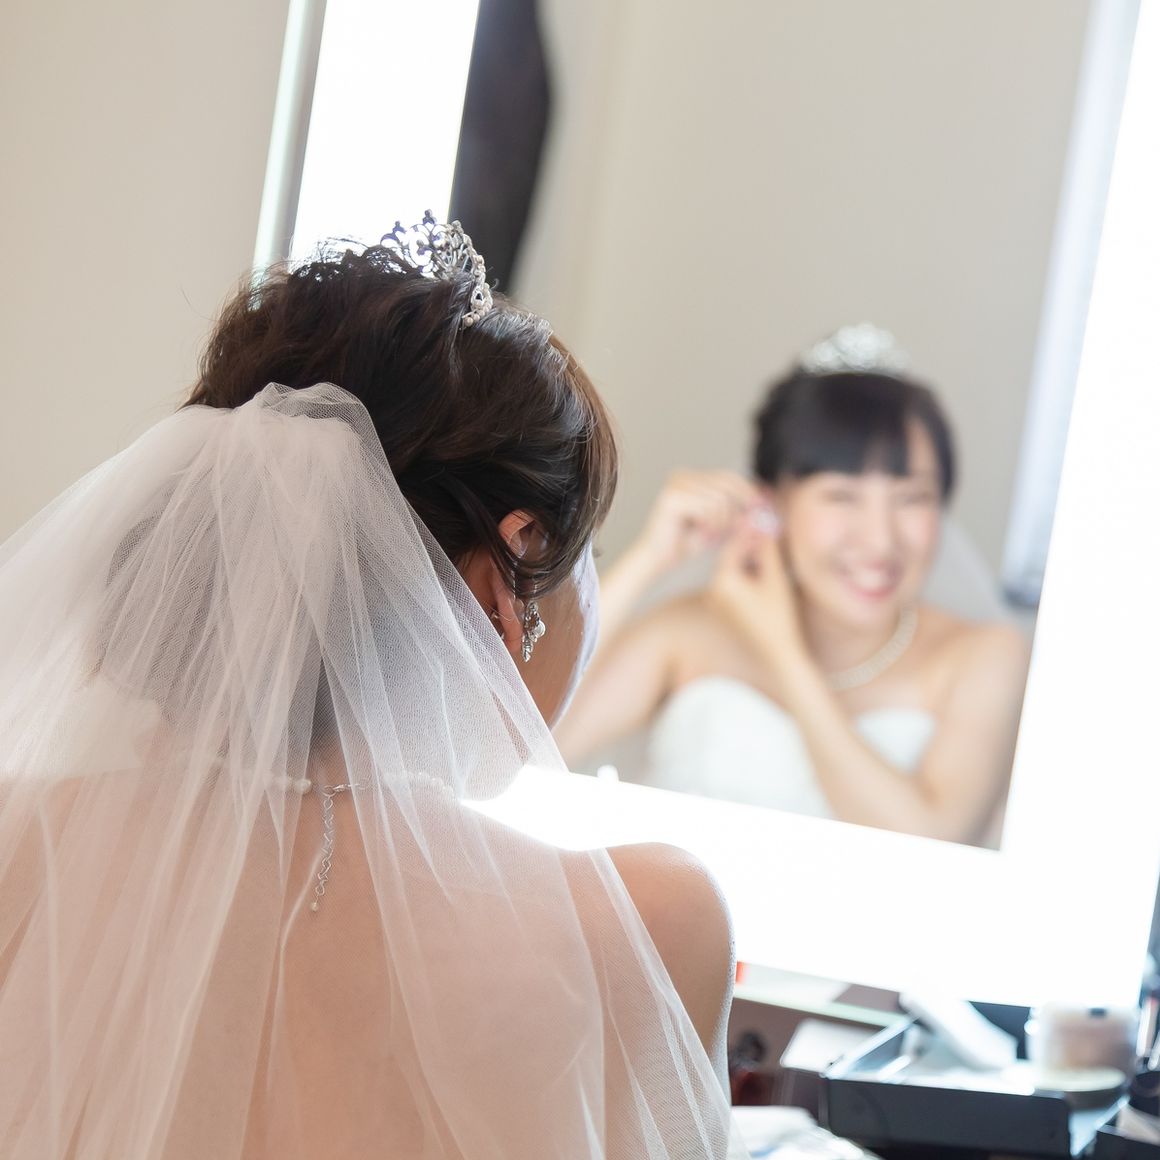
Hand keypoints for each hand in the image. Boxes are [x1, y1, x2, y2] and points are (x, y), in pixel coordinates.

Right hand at [634, 471, 759, 575]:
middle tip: (736, 529)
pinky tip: (700, 534)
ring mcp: (675, 485)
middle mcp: (681, 476)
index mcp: (691, 477)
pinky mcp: (672, 498)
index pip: (729, 477)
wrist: (658, 560)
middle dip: (737, 509)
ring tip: (709, 535)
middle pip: (726, 486)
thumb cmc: (687, 544)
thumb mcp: (720, 525)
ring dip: (721, 522)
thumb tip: (766, 500)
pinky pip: (707, 507)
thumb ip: (739, 512)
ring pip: (720, 499)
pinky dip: (710, 525)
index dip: (748, 492)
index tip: (762, 508)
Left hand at [708, 510, 809, 674]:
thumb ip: (767, 549)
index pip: (734, 546)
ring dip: (750, 560)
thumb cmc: (778, 615)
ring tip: (771, 552)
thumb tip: (764, 526)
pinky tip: (764, 572)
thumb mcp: (774, 577)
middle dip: (750, 546)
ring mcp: (716, 601)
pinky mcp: (724, 609)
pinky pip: (733, 584)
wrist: (778, 651)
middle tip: (769, 533)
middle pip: (732, 557)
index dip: (751, 533)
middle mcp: (713, 590)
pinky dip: (747, 575)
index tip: (764, 522)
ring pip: (733, 570)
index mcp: (722, 581)